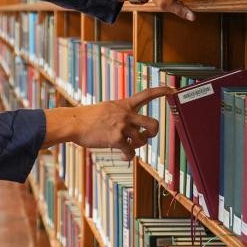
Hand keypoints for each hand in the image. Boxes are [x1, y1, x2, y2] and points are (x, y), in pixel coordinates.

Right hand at [43, 86, 175, 160]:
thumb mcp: (106, 108)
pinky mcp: (117, 139)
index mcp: (123, 104)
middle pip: (153, 123)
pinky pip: (130, 151)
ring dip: (137, 146)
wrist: (73, 122)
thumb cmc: (87, 118)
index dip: (162, 91)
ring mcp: (122, 126)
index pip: (146, 94)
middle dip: (153, 132)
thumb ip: (120, 114)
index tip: (173, 90)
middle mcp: (125, 114)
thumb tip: (130, 129)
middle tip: (147, 135)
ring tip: (128, 147)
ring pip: (142, 140)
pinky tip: (122, 155)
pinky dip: (128, 156)